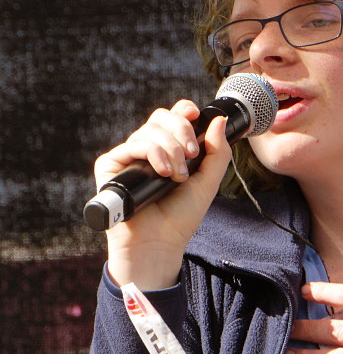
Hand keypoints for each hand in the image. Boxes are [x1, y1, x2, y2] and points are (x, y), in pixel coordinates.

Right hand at [94, 100, 231, 289]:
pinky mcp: (111, 165)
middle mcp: (147, 150)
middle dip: (182, 130)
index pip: (173, 118)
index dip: (183, 111)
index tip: (195, 115)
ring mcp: (129, 156)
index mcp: (168, 150)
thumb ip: (217, 152)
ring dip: (171, 149)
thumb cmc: (181, 216)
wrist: (159, 242)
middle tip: (192, 154)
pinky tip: (163, 173)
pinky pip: (134, 144)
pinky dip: (153, 153)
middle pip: (161, 117)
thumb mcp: (208, 181)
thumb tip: (220, 120)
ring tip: (178, 176)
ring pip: (150, 130)